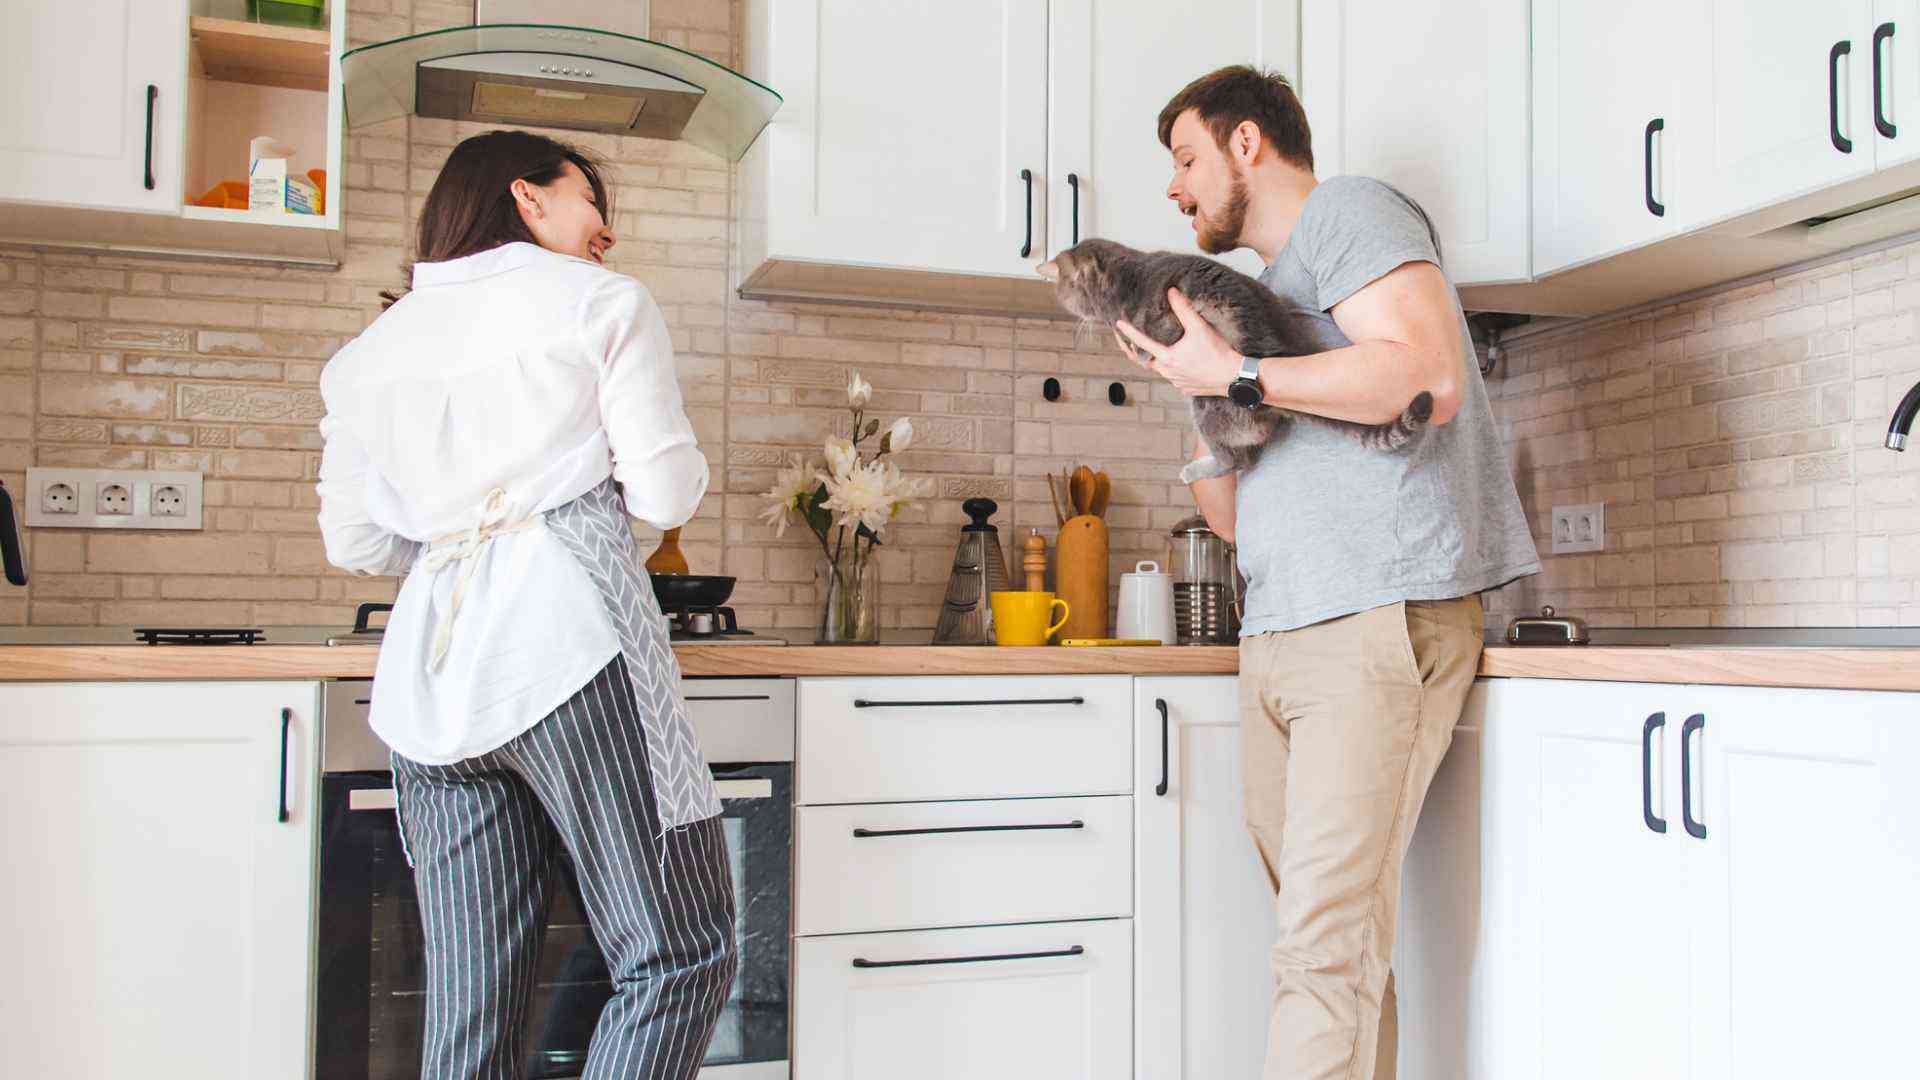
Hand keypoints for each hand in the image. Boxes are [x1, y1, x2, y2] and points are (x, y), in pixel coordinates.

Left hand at [1115, 288, 1243, 397]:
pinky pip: (1174, 378)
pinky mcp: (1187, 388)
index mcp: (1168, 359)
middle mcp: (1169, 373)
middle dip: (1136, 351)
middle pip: (1146, 361)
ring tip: (1153, 349)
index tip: (1118, 325)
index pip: (1142, 344)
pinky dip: (1170, 369)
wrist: (1235, 377)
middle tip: (1128, 342)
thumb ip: (1184, 309)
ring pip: (1160, 370)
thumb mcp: (1200, 328)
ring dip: (1155, 360)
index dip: (1129, 333)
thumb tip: (1172, 292)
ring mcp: (1177, 382)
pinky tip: (1175, 362)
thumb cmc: (1218, 353)